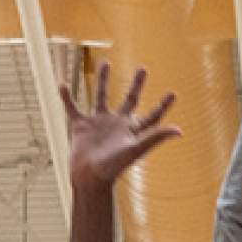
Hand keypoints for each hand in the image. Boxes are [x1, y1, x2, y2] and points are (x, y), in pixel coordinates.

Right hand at [62, 63, 181, 192]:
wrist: (89, 178)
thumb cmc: (113, 167)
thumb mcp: (136, 149)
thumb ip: (155, 137)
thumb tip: (179, 130)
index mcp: (131, 130)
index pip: (152, 116)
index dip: (163, 106)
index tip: (173, 94)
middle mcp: (117, 124)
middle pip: (130, 100)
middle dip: (136, 85)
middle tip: (143, 69)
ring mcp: (98, 124)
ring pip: (101, 96)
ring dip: (103, 80)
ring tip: (105, 63)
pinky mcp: (81, 126)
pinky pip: (73, 108)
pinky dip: (67, 98)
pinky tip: (62, 85)